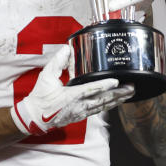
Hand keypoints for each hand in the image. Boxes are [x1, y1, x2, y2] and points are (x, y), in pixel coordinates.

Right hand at [11, 45, 133, 135]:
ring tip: (129, 93)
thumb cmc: (40, 98)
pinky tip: (117, 101)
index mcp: (70, 96)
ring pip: (103, 106)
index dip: (104, 85)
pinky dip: (109, 105)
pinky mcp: (81, 115)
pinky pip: (99, 110)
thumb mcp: (46, 77)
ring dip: (117, 100)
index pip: (90, 89)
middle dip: (119, 94)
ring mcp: (81, 112)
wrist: (34, 117)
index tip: (116, 81)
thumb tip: (66, 48)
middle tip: (131, 88)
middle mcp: (79, 105)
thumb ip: (57, 62)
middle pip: (103, 100)